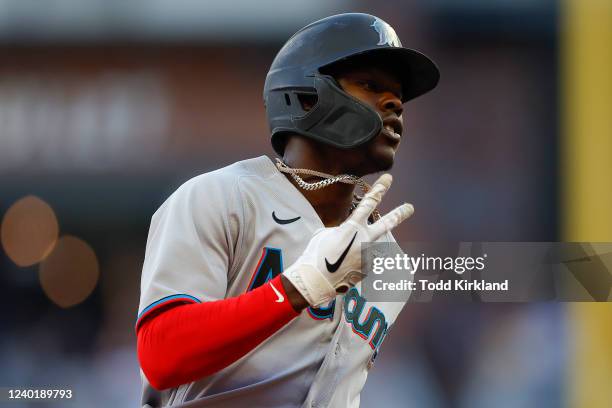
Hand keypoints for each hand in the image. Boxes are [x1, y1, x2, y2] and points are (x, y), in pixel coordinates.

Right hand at [283, 174, 412, 306]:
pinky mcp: (368, 269)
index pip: (370, 203)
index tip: (388, 179)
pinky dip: (361, 259)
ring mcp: (369, 255)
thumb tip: (350, 230)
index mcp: (352, 227)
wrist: (315, 280)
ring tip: (353, 250)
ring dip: (369, 244)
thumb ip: (343, 228)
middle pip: (387, 223)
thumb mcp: (327, 233)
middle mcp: (365, 239)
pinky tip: (348, 264)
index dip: (380, 189)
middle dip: (400, 213)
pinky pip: (369, 259)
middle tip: (410, 207)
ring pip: (377, 244)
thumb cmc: (315, 254)